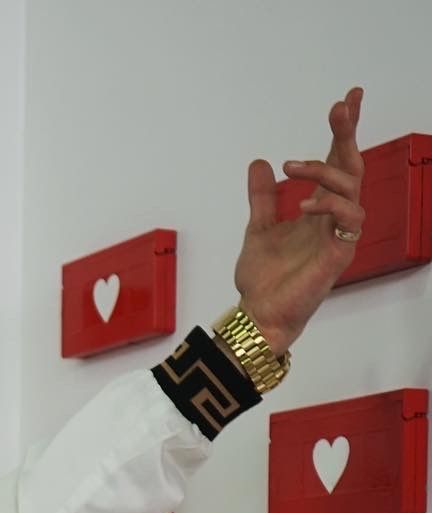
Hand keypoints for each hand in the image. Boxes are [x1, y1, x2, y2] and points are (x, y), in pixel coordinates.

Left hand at [232, 86, 365, 355]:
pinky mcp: (340, 253)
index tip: (348, 99)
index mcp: (319, 208)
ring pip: (350, 186)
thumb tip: (259, 161)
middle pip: (352, 165)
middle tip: (340, 107)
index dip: (344, 131)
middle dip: (347, 133)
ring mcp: (340, 234)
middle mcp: (334, 217)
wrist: (258, 315)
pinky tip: (304, 203)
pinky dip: (330, 204)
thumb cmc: (264, 279)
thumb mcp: (258, 228)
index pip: (337, 162)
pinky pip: (348, 218)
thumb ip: (262, 197)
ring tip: (292, 167)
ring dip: (323, 169)